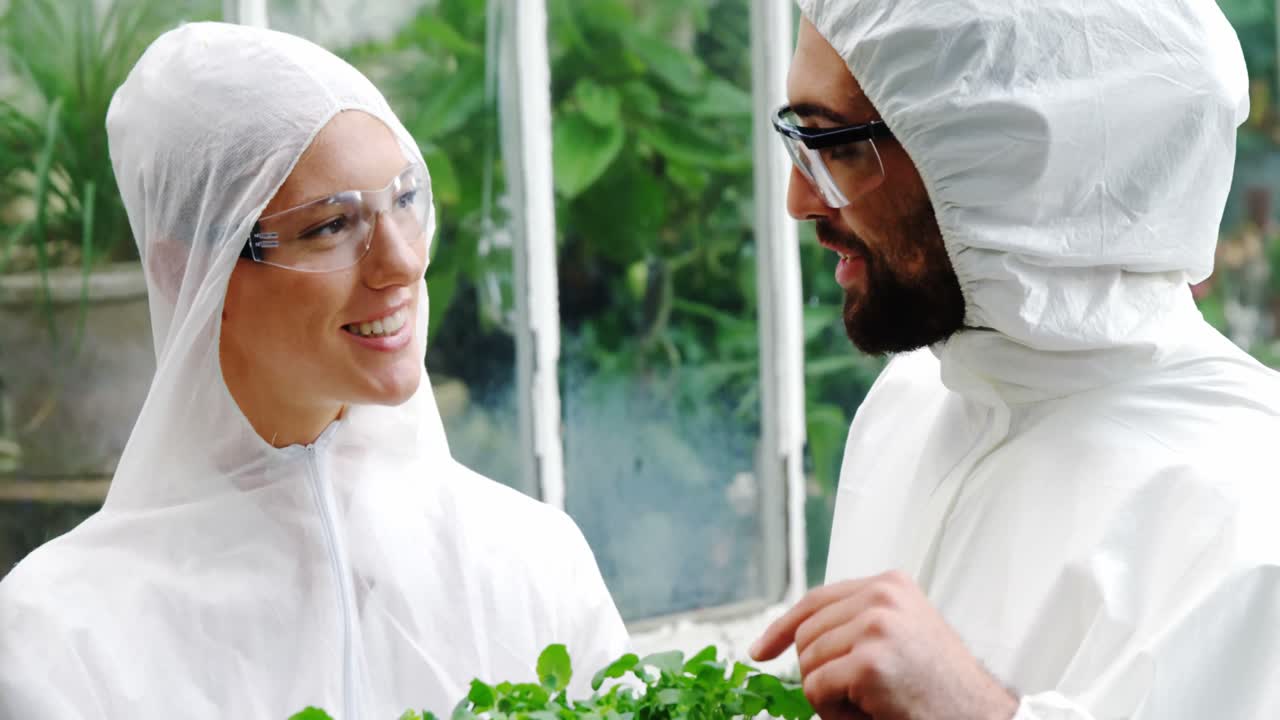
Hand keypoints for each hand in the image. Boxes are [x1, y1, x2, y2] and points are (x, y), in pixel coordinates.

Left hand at [750, 570, 1017, 719]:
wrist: (981, 717)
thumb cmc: (940, 688)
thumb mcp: (901, 635)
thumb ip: (859, 622)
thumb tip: (798, 636)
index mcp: (890, 584)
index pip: (816, 599)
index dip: (782, 627)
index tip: (761, 650)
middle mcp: (882, 596)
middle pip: (807, 634)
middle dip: (817, 672)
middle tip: (855, 695)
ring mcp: (876, 626)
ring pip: (808, 663)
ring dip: (829, 695)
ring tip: (871, 702)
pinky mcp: (870, 662)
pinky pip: (816, 690)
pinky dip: (833, 712)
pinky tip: (870, 712)